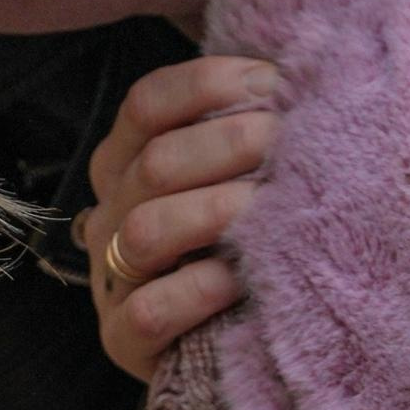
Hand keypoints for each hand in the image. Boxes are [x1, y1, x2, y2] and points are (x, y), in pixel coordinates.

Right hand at [81, 56, 279, 382]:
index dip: (207, 84)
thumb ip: (246, 123)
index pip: (146, 103)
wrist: (229, 339)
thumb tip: (298, 69)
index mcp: (127, 160)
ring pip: (148, 229)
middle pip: (156, 162)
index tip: (273, 82)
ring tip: (273, 205)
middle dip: (229, 144)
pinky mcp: (123, 340)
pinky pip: (150, 310)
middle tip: (288, 143)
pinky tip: (244, 278)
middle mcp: (111, 213)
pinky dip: (199, 290)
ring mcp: (111, 278)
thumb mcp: (233, 173)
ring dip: (217, 211)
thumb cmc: (239, 237)